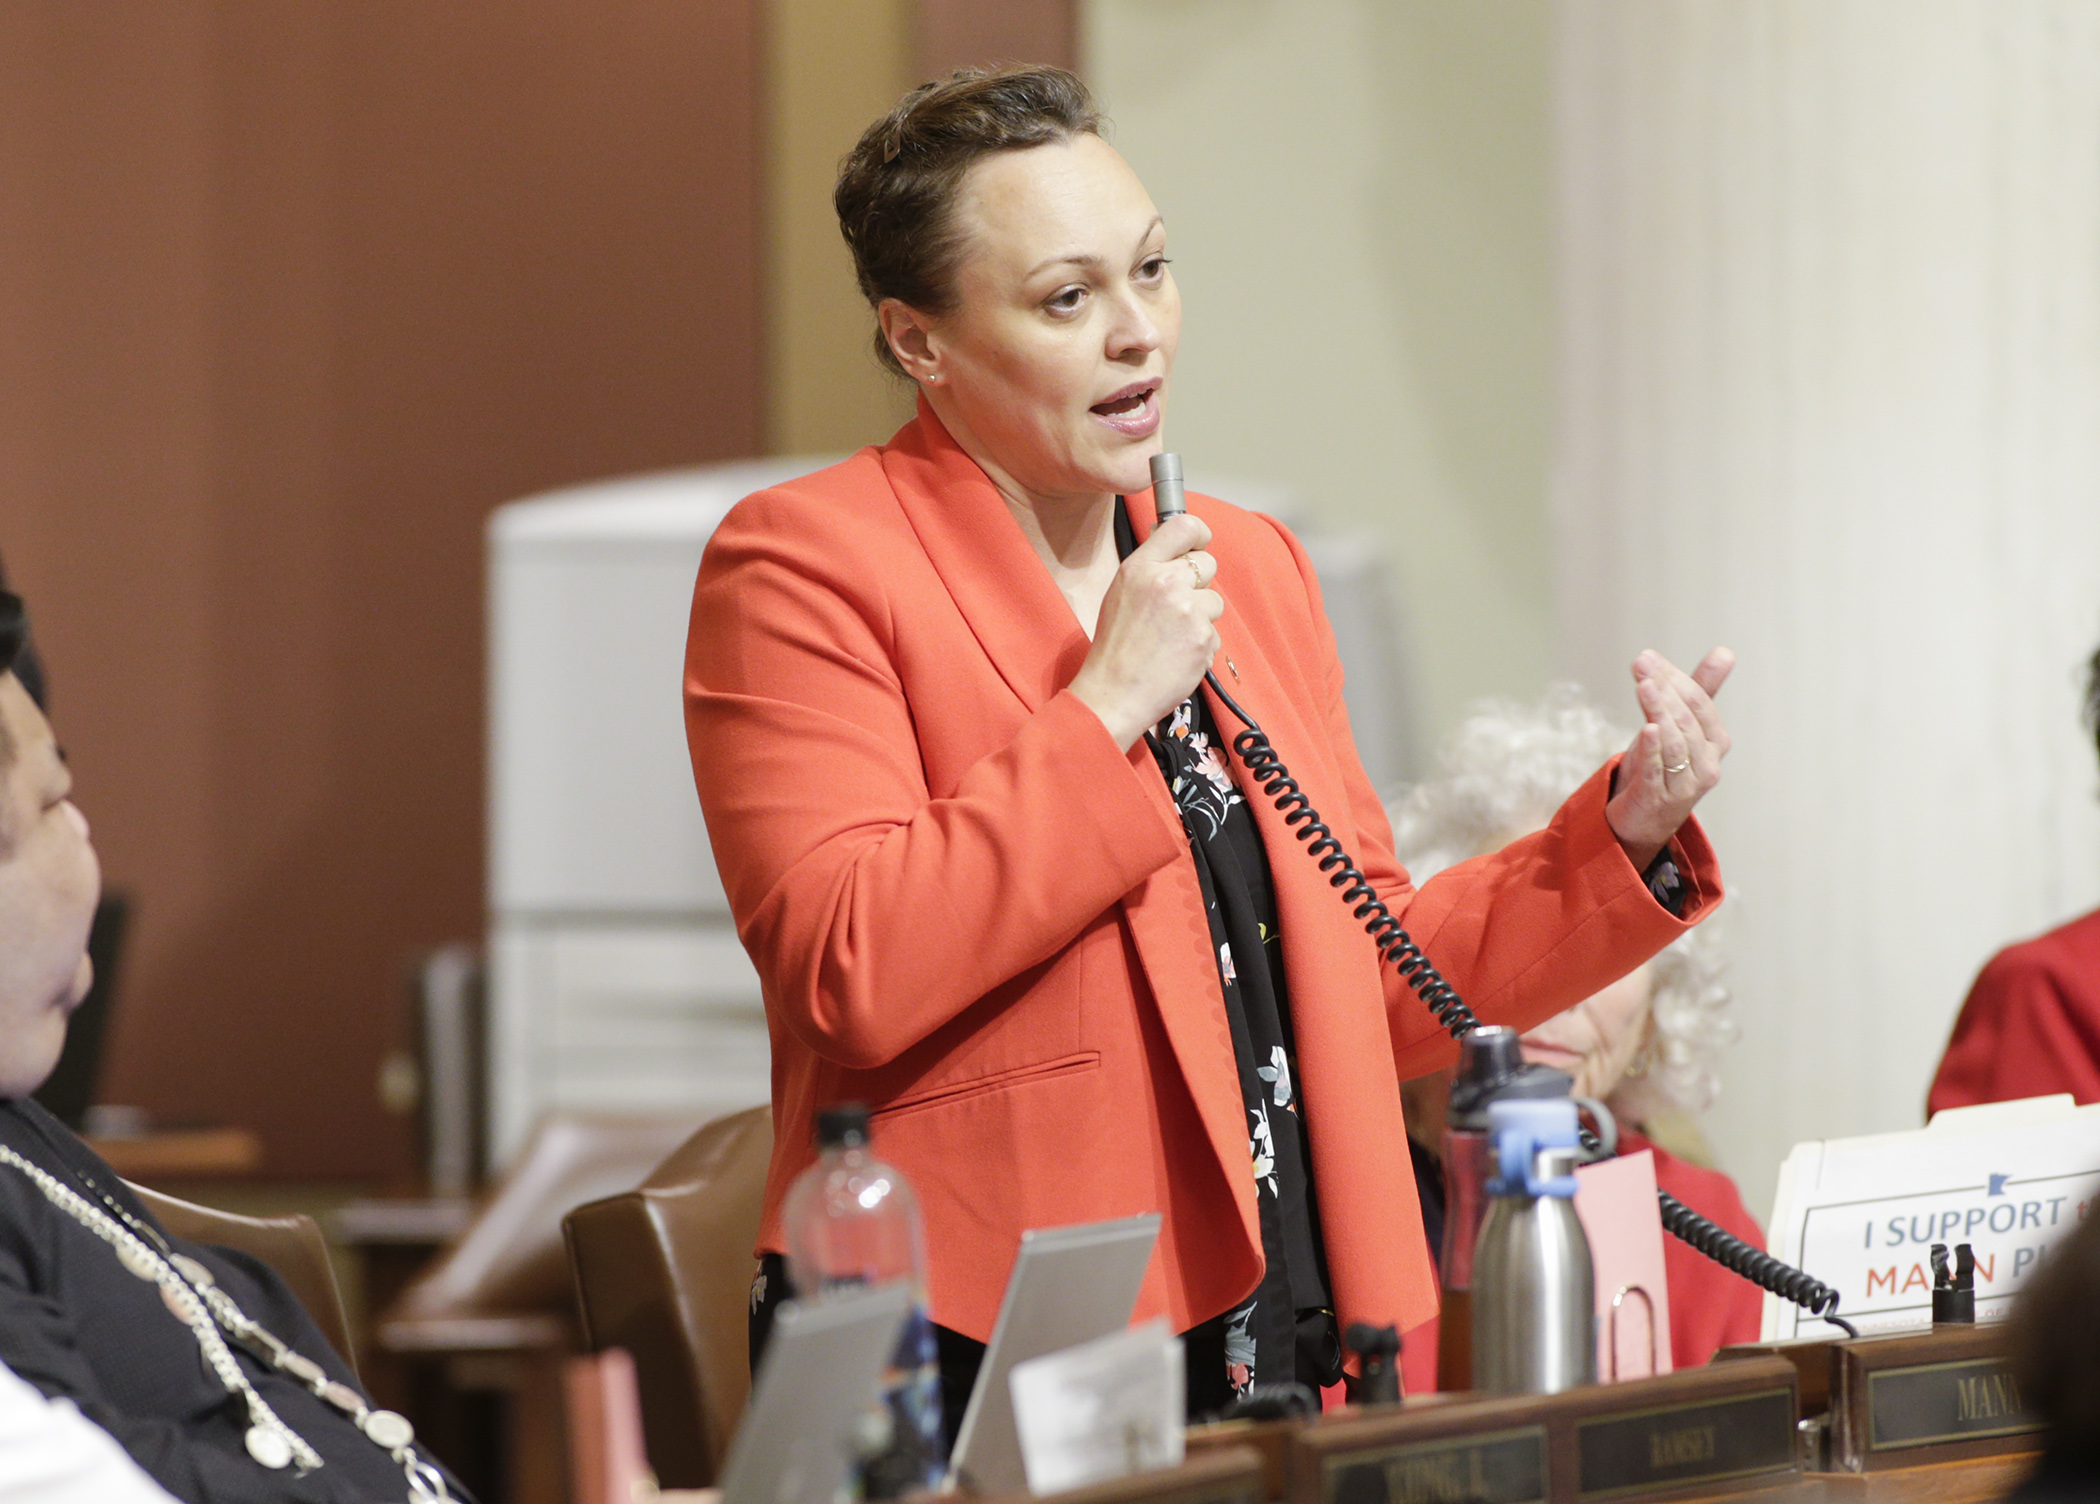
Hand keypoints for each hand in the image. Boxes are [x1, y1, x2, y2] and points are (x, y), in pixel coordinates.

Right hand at [1068, 514, 1222, 749]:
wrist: (1114, 692)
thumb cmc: (1115, 645)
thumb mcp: (1120, 592)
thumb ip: (1150, 567)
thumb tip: (1178, 545)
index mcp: (1141, 567)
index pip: (1184, 526)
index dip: (1198, 533)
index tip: (1199, 543)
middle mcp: (1167, 582)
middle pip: (1208, 563)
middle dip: (1200, 583)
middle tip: (1177, 606)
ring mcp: (1189, 611)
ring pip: (1215, 601)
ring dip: (1201, 618)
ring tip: (1173, 637)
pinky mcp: (1204, 638)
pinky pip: (1214, 632)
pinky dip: (1201, 645)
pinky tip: (1177, 655)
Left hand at [1604, 647, 1734, 870]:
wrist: (1641, 819)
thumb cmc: (1661, 767)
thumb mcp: (1678, 726)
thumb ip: (1700, 691)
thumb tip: (1726, 652)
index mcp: (1715, 741)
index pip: (1699, 704)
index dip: (1674, 679)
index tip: (1648, 658)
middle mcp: (1707, 763)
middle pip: (1687, 720)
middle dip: (1663, 689)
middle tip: (1640, 665)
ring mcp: (1686, 784)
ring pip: (1675, 742)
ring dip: (1659, 711)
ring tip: (1643, 686)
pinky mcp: (1660, 800)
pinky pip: (1659, 771)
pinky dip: (1654, 749)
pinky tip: (1647, 729)